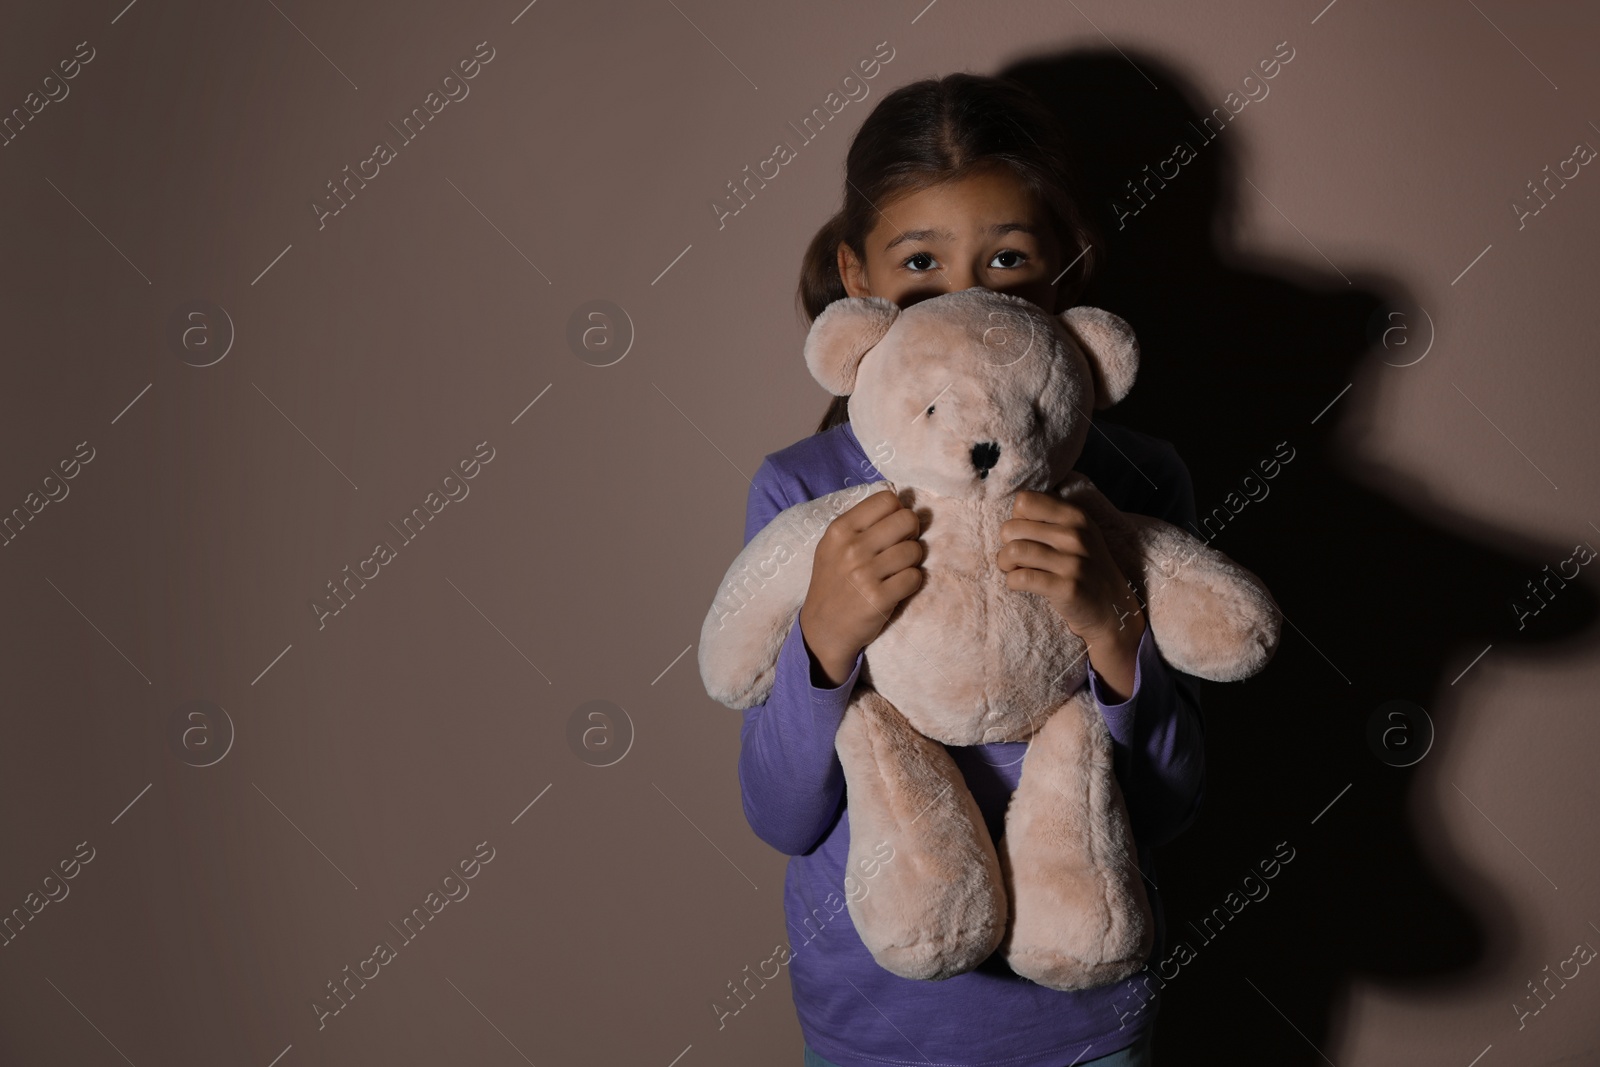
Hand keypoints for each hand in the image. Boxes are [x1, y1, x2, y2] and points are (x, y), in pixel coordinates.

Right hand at [799, 490, 924, 686]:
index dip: (897, 512)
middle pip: (907, 520)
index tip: (892, 529)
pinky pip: (915, 577)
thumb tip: (903, 503)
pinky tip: (897, 588)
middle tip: (900, 548)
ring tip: (896, 571)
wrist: (823, 629)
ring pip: (914, 550)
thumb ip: (862, 524)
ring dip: (912, 561)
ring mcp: (865, 574)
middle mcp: (851, 548)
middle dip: (911, 533)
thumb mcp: (834, 546)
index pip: (888, 499)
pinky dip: (911, 582)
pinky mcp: (879, 598)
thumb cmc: (834, 583)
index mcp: (840, 529)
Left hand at [998, 490, 1144, 698]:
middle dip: (1005, 544)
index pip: (1024, 501)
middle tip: (1014, 558)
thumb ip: (1051, 517)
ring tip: (1012, 569)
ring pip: (1013, 551)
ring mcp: (1073, 562)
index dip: (1017, 519)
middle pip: (1012, 527)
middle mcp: (1076, 535)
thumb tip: (1014, 511)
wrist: (1112, 608)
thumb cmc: (1085, 567)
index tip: (1025, 535)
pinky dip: (1012, 581)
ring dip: (1004, 563)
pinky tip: (1020, 584)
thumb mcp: (1079, 532)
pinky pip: (1021, 578)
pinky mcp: (1067, 588)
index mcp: (1076, 516)